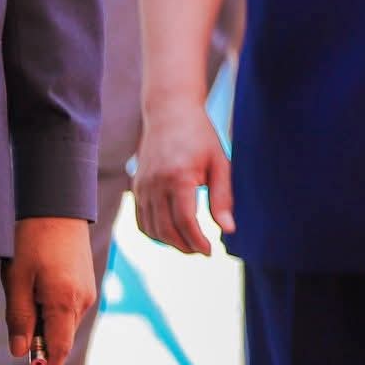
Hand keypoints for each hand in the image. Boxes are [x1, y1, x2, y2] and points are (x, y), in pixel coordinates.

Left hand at [3, 217, 95, 364]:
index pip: (59, 351)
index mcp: (65, 303)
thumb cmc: (33, 242)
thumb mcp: (16, 281)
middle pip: (62, 340)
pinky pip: (70, 311)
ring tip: (26, 299)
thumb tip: (22, 353)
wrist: (58, 210)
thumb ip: (19, 319)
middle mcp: (83, 301)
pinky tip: (39, 293)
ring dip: (46, 327)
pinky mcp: (87, 285)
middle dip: (40, 346)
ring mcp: (88, 292)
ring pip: (65, 326)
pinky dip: (54, 314)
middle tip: (17, 330)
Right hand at [132, 100, 233, 254]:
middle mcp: (155, 185)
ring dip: (169, 242)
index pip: (185, 221)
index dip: (197, 241)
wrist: (170, 113)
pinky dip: (154, 233)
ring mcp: (141, 186)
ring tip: (190, 244)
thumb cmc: (200, 136)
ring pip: (150, 229)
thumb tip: (229, 230)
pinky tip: (172, 233)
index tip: (210, 251)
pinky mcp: (135, 187)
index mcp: (178, 177)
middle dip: (184, 246)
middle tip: (202, 251)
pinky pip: (141, 219)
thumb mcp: (219, 163)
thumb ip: (222, 197)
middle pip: (165, 230)